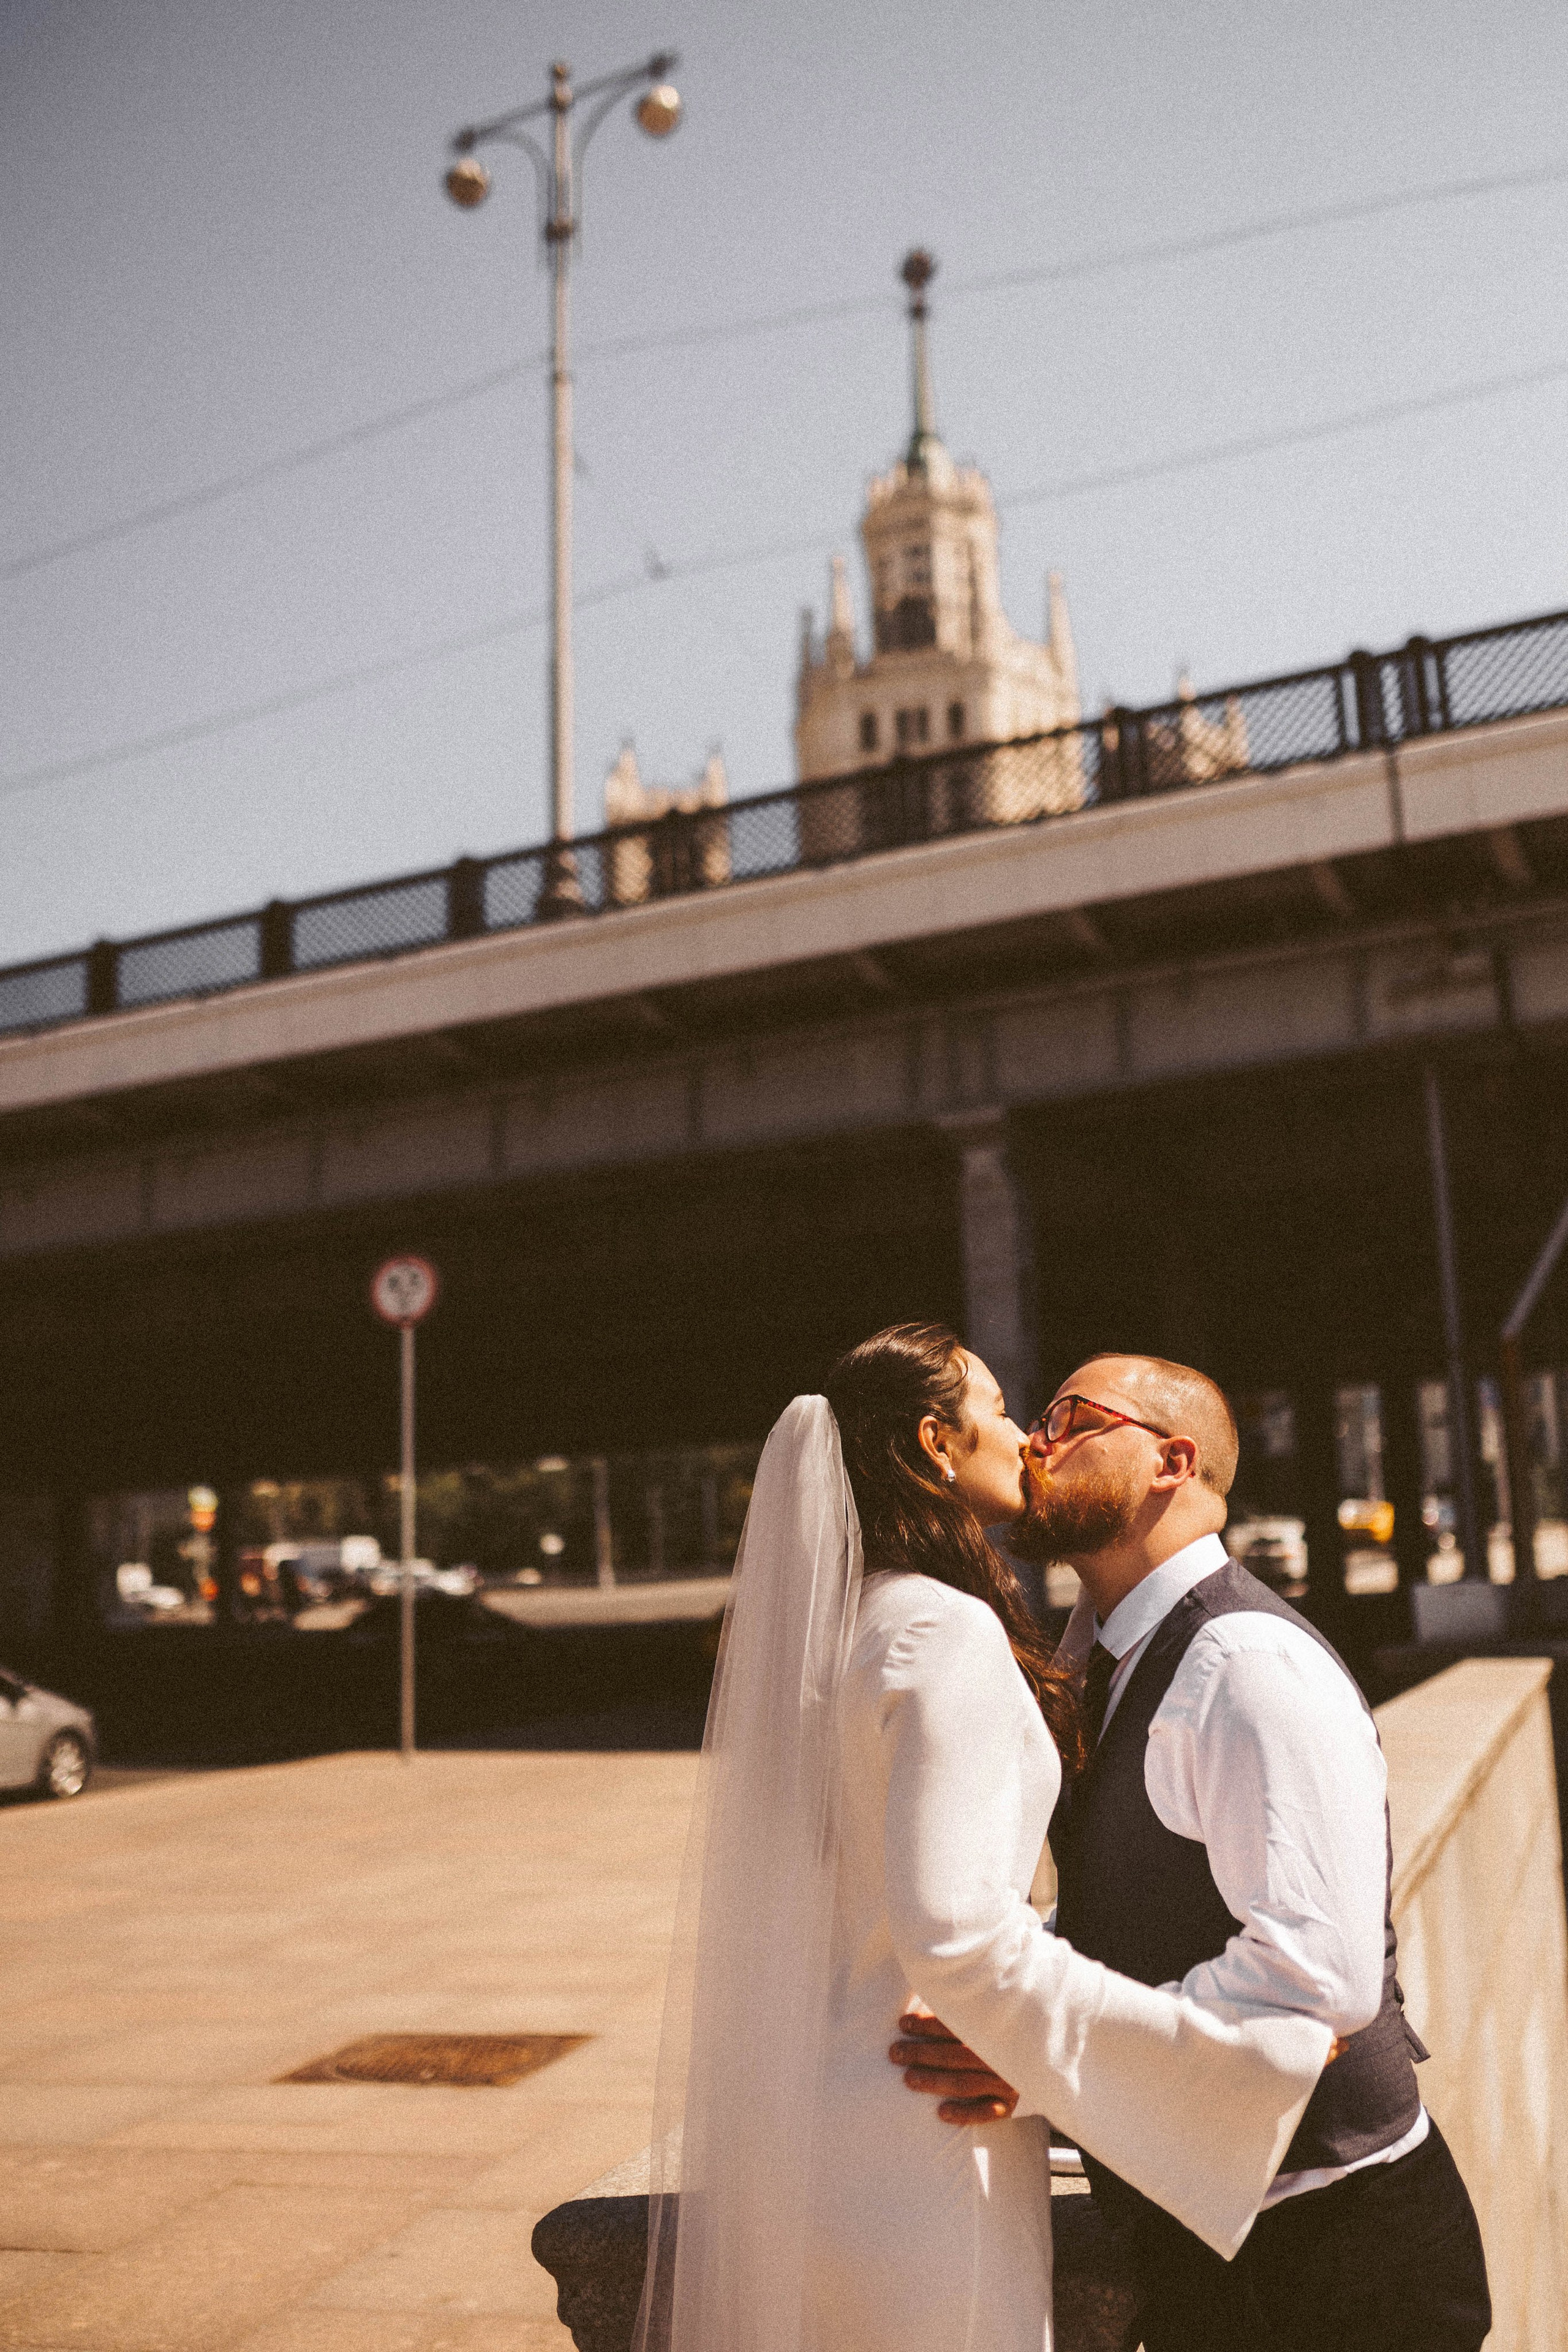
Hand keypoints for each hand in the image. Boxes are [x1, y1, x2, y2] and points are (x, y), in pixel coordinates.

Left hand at [890, 2003, 1019, 2124]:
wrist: (1049, 2055)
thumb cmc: (1005, 2031)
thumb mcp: (990, 2013)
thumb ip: (964, 2007)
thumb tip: (926, 1991)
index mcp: (995, 2026)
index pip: (957, 2024)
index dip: (927, 2024)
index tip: (902, 2024)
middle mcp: (1001, 2053)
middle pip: (956, 2054)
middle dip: (922, 2052)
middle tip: (895, 2053)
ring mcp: (1006, 2080)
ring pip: (966, 2082)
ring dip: (935, 2081)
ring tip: (908, 2079)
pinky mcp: (1010, 2104)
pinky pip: (987, 2112)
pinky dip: (965, 2113)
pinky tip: (942, 2113)